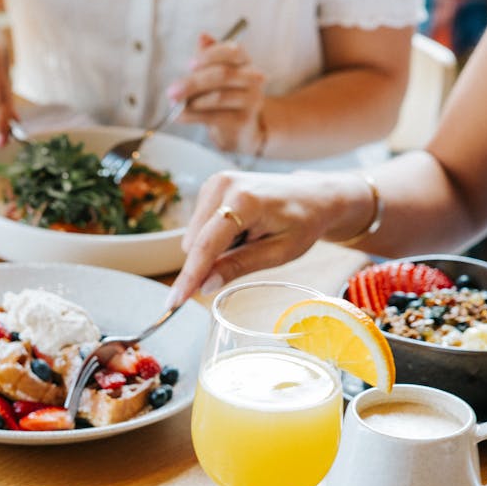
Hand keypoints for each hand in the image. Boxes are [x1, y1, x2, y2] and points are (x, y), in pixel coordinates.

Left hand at [168, 32, 265, 153]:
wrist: (238, 127)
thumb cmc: (222, 95)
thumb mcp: (214, 73)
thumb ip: (208, 55)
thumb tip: (202, 36)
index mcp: (245, 61)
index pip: (233, 51)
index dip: (211, 56)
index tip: (189, 64)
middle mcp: (253, 78)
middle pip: (223, 75)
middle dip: (193, 82)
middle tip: (172, 91)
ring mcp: (251, 100)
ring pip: (218, 97)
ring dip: (191, 101)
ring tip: (175, 104)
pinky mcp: (243, 120)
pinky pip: (214, 116)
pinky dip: (192, 116)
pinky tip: (180, 116)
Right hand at [168, 169, 345, 306]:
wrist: (313, 195)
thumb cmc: (303, 223)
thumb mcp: (279, 252)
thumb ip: (240, 265)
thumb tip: (204, 285)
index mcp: (245, 200)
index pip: (206, 245)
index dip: (189, 276)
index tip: (173, 303)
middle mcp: (223, 185)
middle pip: (195, 243)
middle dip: (210, 261)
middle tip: (250, 252)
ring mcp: (215, 182)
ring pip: (194, 237)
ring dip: (215, 248)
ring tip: (250, 237)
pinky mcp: (211, 186)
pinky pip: (199, 227)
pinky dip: (216, 236)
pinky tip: (243, 229)